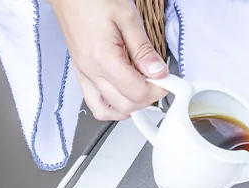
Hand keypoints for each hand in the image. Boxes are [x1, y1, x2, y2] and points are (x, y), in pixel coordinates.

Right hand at [49, 0, 167, 119]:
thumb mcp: (127, 16)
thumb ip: (143, 48)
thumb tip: (158, 72)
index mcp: (103, 58)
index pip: (136, 91)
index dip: (157, 90)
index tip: (167, 80)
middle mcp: (91, 71)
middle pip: (124, 105)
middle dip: (146, 99)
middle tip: (158, 82)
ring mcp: (83, 74)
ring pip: (108, 110)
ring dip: (129, 107)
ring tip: (142, 90)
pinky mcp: (80, 72)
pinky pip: (94, 103)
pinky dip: (112, 106)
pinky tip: (124, 95)